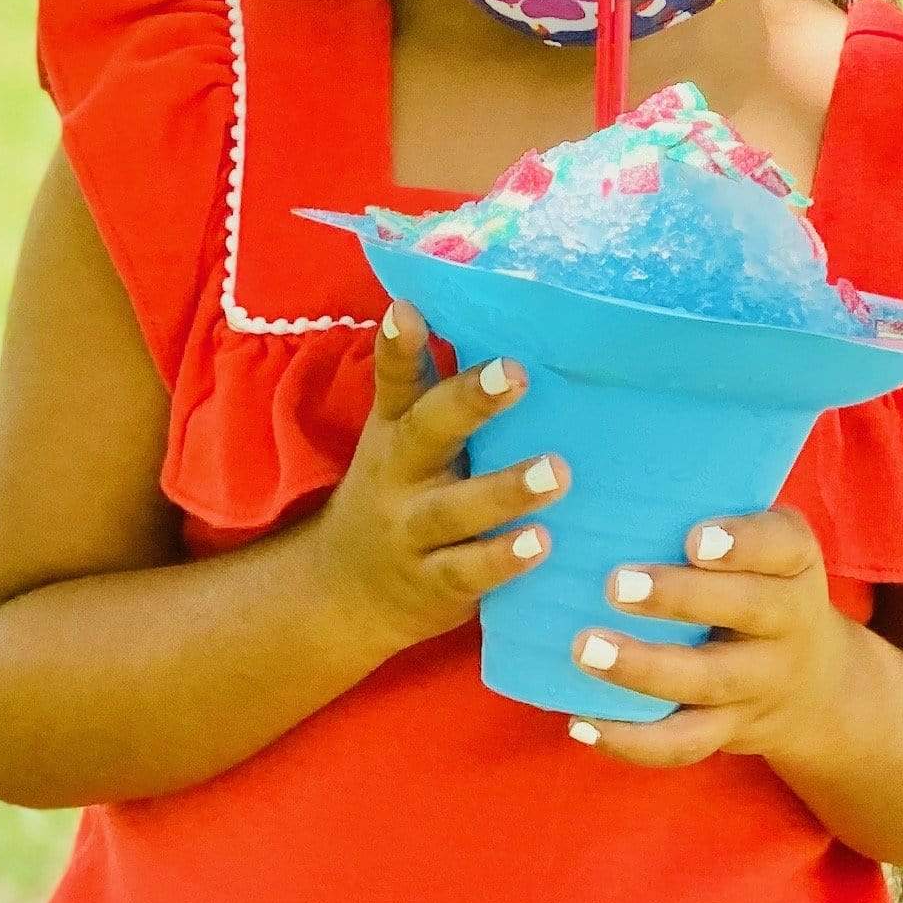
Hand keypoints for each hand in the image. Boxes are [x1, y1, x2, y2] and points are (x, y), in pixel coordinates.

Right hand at [306, 299, 568, 659]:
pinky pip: (470, 571)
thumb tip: (519, 329)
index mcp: (395, 431)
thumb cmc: (402, 497)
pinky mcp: (434, 584)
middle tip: (516, 374)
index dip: (399, 345)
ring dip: (507, 491)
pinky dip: (504, 559)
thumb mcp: (404, 444)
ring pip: (456, 509)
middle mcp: (398, 475)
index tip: (408, 309)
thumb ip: (447, 399)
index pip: (395, 382)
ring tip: (557, 472)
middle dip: (470, 401)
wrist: (345, 592)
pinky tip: (543, 543)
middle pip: (427, 432)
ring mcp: (413, 531)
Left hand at [565, 508, 891, 774]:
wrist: (817, 686)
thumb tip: (615, 444)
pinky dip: (631, 741)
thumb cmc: (761, 585)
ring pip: (707, 684)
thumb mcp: (766, 545)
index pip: (781, 546)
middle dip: (680, 599)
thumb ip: (714, 506)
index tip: (695, 538)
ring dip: (643, 670)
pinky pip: (682, 744)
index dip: (742, 543)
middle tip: (615, 584)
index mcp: (794, 564)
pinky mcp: (728, 731)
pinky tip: (579, 723)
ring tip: (583, 648)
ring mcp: (758, 684)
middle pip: (746, 613)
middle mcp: (786, 624)